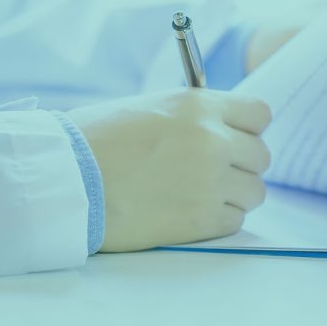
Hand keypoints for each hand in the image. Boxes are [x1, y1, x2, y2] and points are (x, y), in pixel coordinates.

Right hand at [68, 89, 271, 251]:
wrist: (66, 181)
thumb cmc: (96, 141)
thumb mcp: (150, 108)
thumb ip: (193, 116)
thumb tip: (223, 128)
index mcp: (199, 105)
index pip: (260, 114)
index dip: (247, 128)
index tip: (233, 138)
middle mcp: (213, 140)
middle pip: (261, 156)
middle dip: (240, 164)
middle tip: (211, 172)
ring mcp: (211, 182)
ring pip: (255, 191)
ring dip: (233, 195)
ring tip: (197, 195)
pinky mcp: (202, 220)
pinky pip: (235, 219)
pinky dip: (218, 219)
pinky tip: (187, 212)